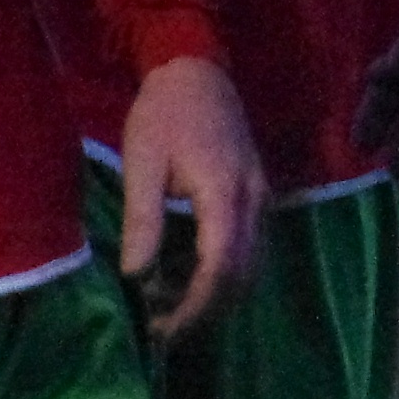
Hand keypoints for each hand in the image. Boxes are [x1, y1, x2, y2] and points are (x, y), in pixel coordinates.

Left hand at [118, 55, 267, 340]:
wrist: (196, 70)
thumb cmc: (164, 113)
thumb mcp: (142, 161)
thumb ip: (144, 218)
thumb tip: (137, 275)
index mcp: (224, 192)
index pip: (222, 267)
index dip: (196, 306)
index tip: (164, 329)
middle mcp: (253, 199)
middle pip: (243, 275)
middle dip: (206, 309)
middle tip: (163, 327)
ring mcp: (261, 196)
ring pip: (252, 265)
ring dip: (217, 294)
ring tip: (171, 305)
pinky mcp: (257, 194)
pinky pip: (251, 247)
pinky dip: (225, 272)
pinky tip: (189, 274)